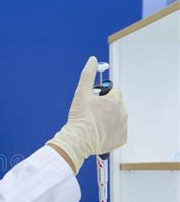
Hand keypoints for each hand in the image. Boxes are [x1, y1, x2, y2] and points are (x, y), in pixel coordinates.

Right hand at [47, 56, 127, 173]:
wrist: (78, 141)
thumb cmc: (80, 118)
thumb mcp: (81, 93)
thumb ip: (87, 74)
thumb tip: (92, 60)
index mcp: (115, 101)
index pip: (112, 93)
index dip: (101, 97)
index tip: (92, 104)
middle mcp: (123, 113)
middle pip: (115, 107)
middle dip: (105, 109)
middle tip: (91, 115)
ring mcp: (123, 127)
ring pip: (116, 119)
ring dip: (107, 120)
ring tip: (94, 125)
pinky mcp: (121, 139)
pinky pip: (117, 132)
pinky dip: (110, 133)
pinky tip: (99, 134)